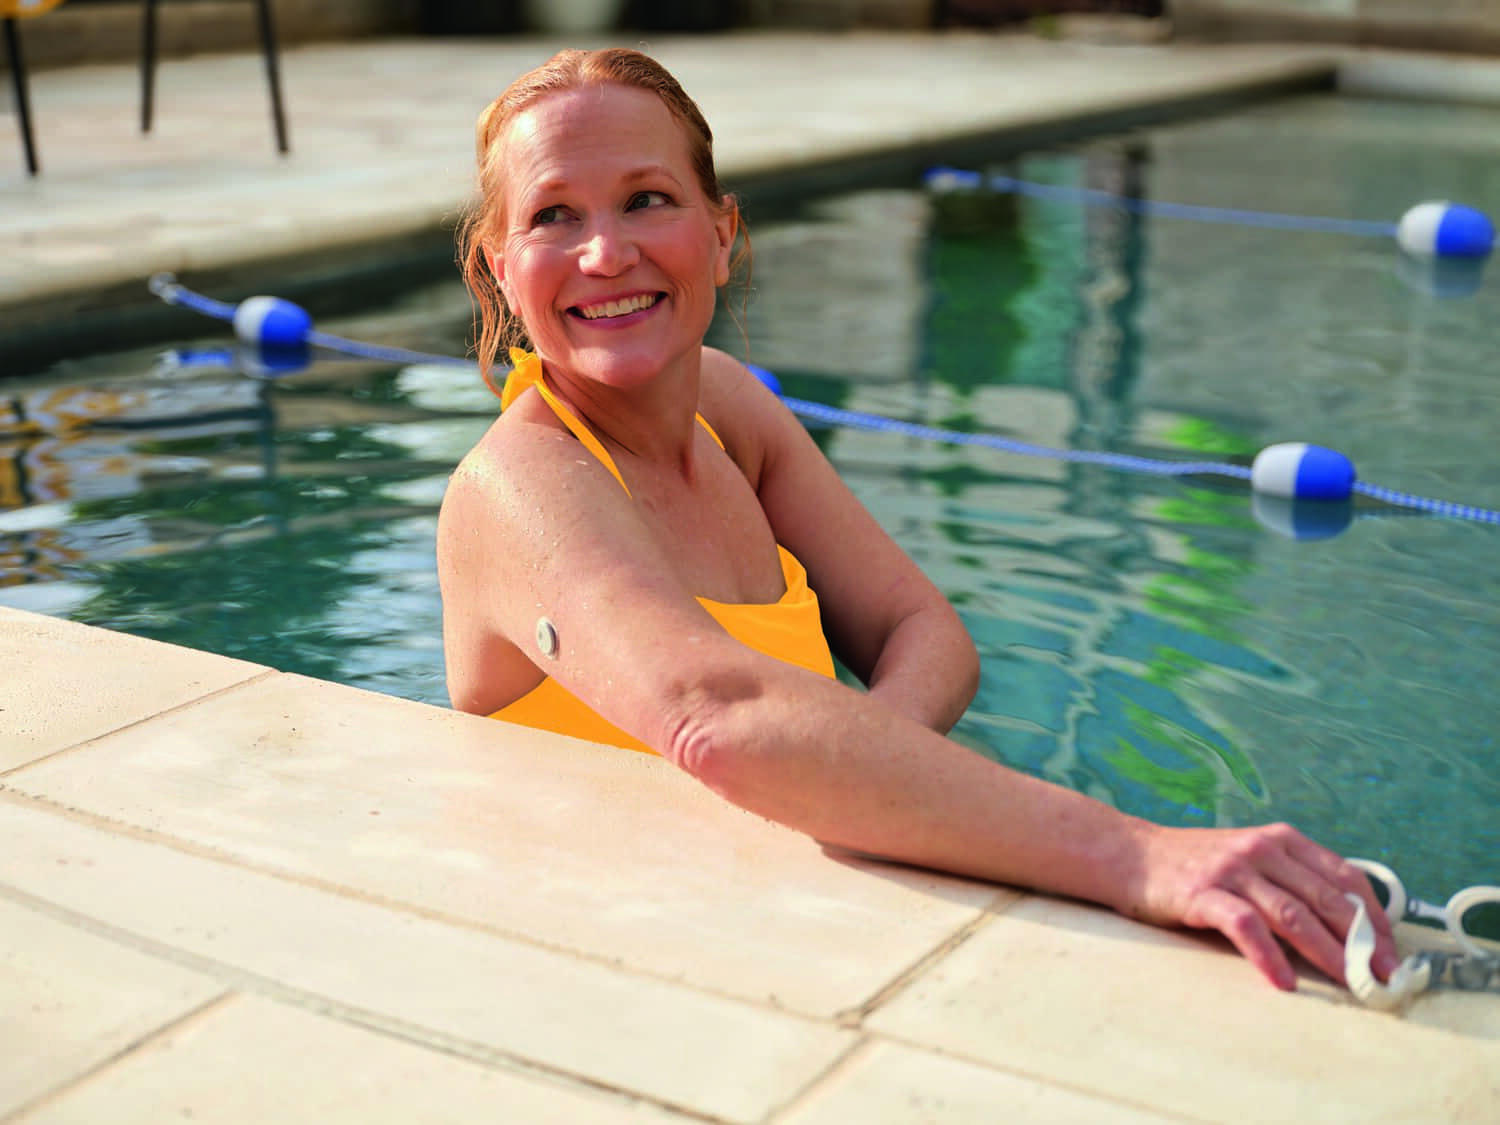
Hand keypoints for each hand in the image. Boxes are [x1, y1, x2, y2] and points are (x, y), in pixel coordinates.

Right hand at [1127, 822, 1400, 990]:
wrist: (1132, 855)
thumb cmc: (1195, 865)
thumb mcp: (1250, 860)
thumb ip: (1290, 881)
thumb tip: (1343, 928)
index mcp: (1281, 840)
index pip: (1345, 878)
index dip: (1374, 919)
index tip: (1391, 953)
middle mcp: (1262, 850)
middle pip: (1326, 900)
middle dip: (1362, 943)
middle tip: (1383, 977)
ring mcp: (1233, 870)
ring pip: (1294, 915)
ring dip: (1328, 954)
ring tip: (1351, 984)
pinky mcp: (1204, 893)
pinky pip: (1246, 926)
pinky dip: (1269, 956)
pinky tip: (1284, 981)